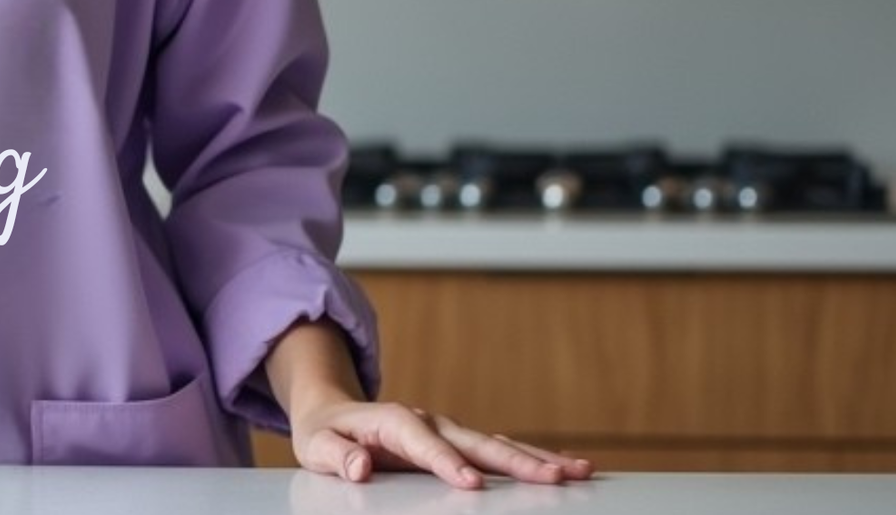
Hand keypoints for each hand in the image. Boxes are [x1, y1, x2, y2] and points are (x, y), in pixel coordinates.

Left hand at [289, 398, 594, 488]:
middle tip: (554, 478)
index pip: (424, 444)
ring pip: (497, 445)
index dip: (447, 463)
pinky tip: (562, 469)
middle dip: (515, 461)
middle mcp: (429, 422)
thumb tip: (360, 465)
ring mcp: (447, 431)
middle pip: (476, 442)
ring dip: (537, 459)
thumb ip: (338, 456)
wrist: (332, 411)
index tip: (471, 484)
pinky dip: (531, 459)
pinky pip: (498, 451)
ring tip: (578, 471)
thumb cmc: (325, 432)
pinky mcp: (457, 443)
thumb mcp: (316, 445)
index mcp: (394, 422)